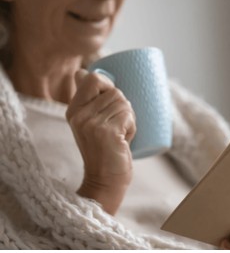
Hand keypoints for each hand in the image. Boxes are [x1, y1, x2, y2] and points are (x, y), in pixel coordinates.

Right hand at [66, 69, 135, 213]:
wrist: (106, 180)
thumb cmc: (104, 150)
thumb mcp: (89, 122)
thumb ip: (87, 99)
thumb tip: (81, 72)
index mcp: (74, 110)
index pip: (92, 78)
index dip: (109, 85)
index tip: (112, 102)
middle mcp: (80, 115)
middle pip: (115, 92)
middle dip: (123, 108)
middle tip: (117, 128)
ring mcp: (92, 124)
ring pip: (124, 103)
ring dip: (129, 119)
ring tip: (120, 136)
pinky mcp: (107, 132)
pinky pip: (129, 116)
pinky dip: (132, 127)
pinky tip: (124, 140)